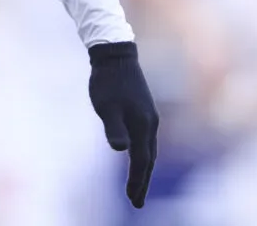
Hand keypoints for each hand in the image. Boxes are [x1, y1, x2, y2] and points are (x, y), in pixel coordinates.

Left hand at [89, 41, 159, 208]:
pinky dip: (143, 154)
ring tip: (136, 186)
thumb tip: (121, 149)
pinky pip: (146, 140)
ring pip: (149, 150)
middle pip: (148, 159)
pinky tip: (136, 157)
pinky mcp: (143, 111)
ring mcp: (148, 117)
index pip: (141, 161)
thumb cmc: (108, 81)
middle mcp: (150, 124)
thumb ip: (114, 128)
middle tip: (136, 202)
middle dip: (142, 181)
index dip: (137, 182)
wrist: (115, 55)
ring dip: (143, 169)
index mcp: (142, 125)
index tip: (134, 202)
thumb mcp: (106, 106)